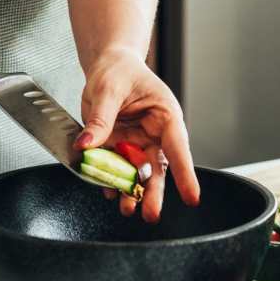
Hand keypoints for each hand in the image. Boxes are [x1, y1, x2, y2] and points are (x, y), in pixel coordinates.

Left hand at [75, 49, 199, 222]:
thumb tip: (87, 145)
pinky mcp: (120, 147)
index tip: (192, 197)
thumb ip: (100, 119)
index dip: (185, 173)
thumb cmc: (119, 70)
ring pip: (139, 173)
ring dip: (132, 191)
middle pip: (158, 167)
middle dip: (154, 192)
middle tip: (150, 214)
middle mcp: (155, 133)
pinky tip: (108, 191)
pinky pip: (117, 168)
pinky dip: (111, 180)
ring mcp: (137, 142)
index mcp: (165, 115)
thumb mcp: (109, 90)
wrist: (108, 66)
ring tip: (127, 208)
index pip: (178, 147)